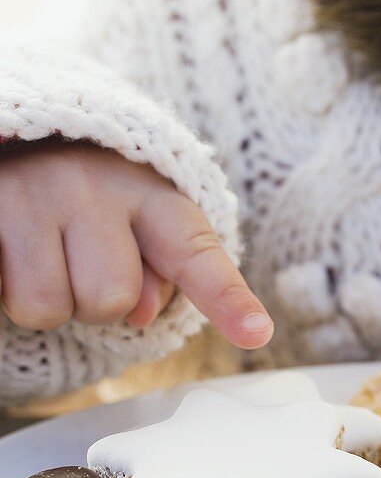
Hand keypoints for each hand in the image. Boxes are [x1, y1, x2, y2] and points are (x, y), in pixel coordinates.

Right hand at [0, 139, 272, 345]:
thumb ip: (158, 274)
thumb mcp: (134, 229)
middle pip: (111, 301)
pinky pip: (1, 294)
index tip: (257, 332)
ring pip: (48, 308)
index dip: (227, 297)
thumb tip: (143, 311)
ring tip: (37, 255)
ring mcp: (29, 195)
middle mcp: (91, 186)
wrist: (16, 145)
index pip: (193, 251)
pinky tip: (9, 254)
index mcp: (148, 195)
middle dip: (95, 303)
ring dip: (43, 301)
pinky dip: (3, 290)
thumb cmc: (84, 204)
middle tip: (76, 263)